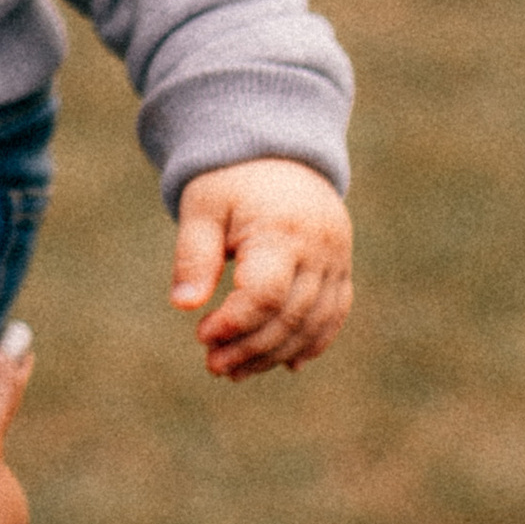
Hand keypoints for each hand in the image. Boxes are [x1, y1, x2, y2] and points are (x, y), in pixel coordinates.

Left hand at [170, 157, 352, 377]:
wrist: (278, 153)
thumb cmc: (231, 180)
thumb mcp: (202, 207)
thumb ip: (194, 255)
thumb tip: (182, 306)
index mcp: (281, 229)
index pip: (265, 294)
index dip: (234, 323)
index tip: (201, 335)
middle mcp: (319, 248)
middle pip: (291, 316)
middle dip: (251, 348)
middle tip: (213, 366)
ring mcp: (337, 260)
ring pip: (314, 324)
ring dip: (275, 354)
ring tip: (235, 370)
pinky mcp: (342, 269)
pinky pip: (334, 315)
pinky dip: (310, 343)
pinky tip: (283, 364)